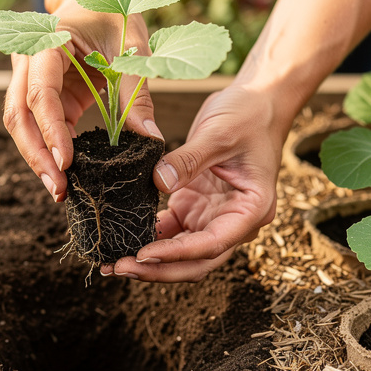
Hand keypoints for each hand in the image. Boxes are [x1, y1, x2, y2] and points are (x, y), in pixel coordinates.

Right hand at [3, 0, 160, 201]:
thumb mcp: (132, 47)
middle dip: (35, 154)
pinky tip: (67, 176)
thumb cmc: (115, 15)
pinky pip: (39, 128)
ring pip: (20, 125)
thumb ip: (137, 93)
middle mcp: (29, 62)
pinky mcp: (47, 98)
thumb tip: (150, 140)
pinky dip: (50, 152)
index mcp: (47, 42)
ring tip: (60, 191)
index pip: (40, 92)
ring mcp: (32, 81)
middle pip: (18, 114)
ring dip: (36, 159)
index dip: (50, 130)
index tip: (66, 161)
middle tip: (58, 189)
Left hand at [105, 84, 294, 281]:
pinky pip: (170, 231)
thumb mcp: (219, 134)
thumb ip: (189, 160)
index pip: (212, 244)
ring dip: (150, 259)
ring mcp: (212, 215)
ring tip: (113, 261)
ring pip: (180, 252)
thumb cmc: (249, 115)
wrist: (258, 101)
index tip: (144, 254)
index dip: (177, 254)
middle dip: (159, 268)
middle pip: (195, 260)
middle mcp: (234, 221)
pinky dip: (148, 237)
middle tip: (119, 267)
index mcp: (252, 209)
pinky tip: (122, 238)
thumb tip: (157, 182)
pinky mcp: (194, 205)